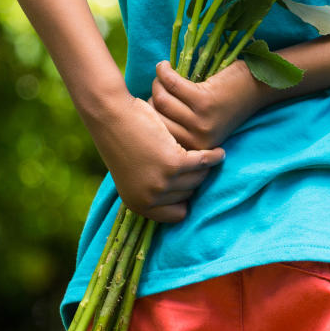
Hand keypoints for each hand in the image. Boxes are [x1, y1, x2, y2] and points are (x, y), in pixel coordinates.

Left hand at [86, 94, 225, 222]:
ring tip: (209, 155)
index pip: (177, 215)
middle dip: (194, 178)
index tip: (192, 187)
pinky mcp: (173, 164)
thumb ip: (153, 190)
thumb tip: (184, 198)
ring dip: (205, 166)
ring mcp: (161, 182)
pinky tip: (218, 151)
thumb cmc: (122, 140)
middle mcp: (149, 198)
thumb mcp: (132, 174)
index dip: (185, 200)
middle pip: (189, 194)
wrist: (111, 116)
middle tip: (198, 163)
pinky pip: (203, 162)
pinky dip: (213, 156)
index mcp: (138, 204)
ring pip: (198, 178)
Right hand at [149, 60, 268, 150]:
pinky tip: (165, 66)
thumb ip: (176, 126)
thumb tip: (139, 119)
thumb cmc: (226, 101)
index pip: (158, 133)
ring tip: (162, 74)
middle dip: (152, 96)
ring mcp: (200, 123)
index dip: (149, 114)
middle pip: (155, 117)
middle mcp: (197, 141)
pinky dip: (164, 72)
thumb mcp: (200, 122)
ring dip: (158, 82)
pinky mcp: (204, 102)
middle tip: (158, 84)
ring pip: (161, 99)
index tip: (149, 99)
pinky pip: (172, 85)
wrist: (256, 86)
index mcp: (195, 148)